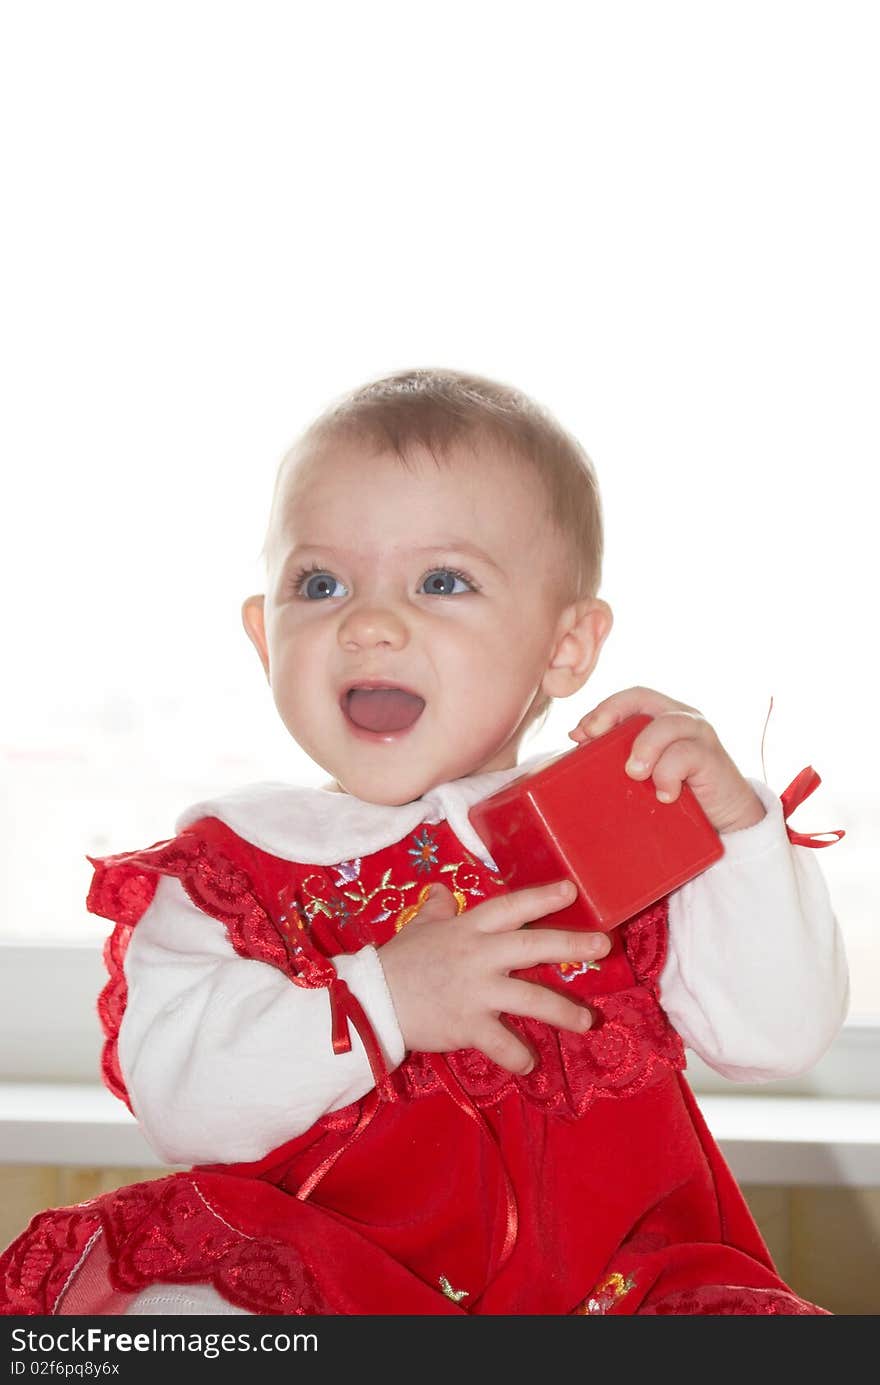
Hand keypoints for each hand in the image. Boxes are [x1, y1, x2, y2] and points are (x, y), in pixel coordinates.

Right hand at [377, 880, 610, 1073]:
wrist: (371, 1001)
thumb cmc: (398, 962)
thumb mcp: (418, 928)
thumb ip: (436, 909)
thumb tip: (439, 890)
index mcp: (468, 928)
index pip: (511, 907)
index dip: (541, 897)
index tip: (571, 890)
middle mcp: (478, 956)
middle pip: (532, 946)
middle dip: (571, 944)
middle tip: (604, 945)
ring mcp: (476, 992)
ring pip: (531, 999)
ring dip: (563, 1011)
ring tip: (588, 1021)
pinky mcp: (468, 1025)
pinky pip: (503, 1044)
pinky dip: (519, 1056)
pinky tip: (530, 1063)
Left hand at [568, 685, 766, 834]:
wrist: (727, 822)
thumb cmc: (678, 796)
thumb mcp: (643, 779)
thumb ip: (616, 767)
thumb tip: (564, 764)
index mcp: (659, 718)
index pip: (627, 698)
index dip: (601, 710)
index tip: (577, 735)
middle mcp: (680, 718)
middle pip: (642, 696)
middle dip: (612, 713)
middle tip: (592, 739)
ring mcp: (698, 735)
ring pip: (666, 724)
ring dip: (644, 748)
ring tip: (634, 774)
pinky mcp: (712, 758)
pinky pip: (687, 754)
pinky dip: (669, 774)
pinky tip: (665, 795)